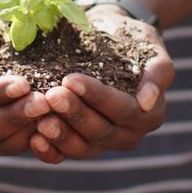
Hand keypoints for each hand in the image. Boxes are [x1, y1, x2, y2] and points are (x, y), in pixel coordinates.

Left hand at [29, 5, 174, 162]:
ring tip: (40, 120)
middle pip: (100, 130)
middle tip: (51, 96)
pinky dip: (50, 151)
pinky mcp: (82, 144)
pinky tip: (34, 140)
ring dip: (60, 135)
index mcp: (149, 114)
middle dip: (74, 113)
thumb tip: (146, 102)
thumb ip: (157, 73)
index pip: (122, 109)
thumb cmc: (132, 39)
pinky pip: (66, 155)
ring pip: (83, 147)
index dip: (96, 97)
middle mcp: (129, 134)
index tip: (71, 80)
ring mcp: (105, 143)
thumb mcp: (151, 46)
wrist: (109, 38)